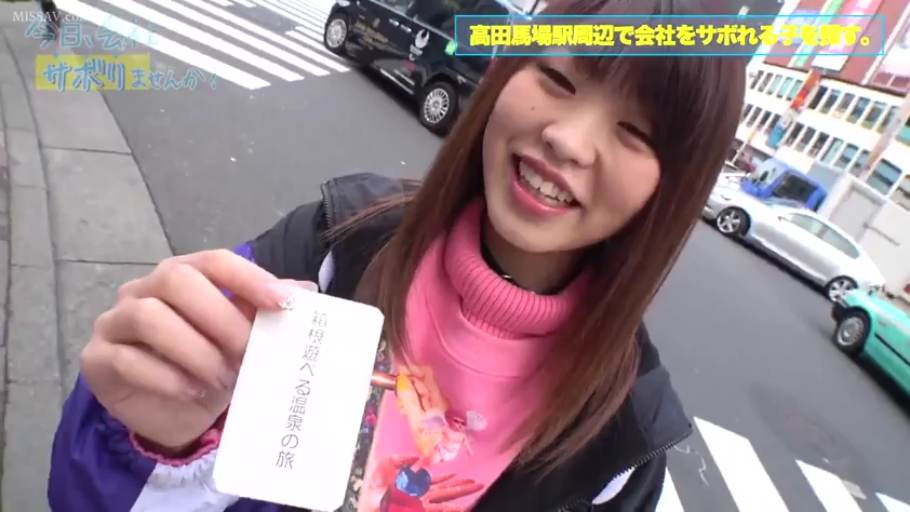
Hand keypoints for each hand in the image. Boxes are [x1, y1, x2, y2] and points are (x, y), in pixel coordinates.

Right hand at [80, 249, 314, 450]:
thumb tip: (305, 291)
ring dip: (195, 350)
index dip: (250, 278)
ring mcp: (114, 321)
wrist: (176, 414)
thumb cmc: (212, 365)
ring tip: (223, 377)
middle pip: (177, 280)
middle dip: (220, 318)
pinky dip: (168, 377)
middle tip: (247, 352)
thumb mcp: (243, 339)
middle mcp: (144, 289)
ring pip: (149, 316)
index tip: (284, 304)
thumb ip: (264, 311)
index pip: (216, 261)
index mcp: (183, 274)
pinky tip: (195, 391)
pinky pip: (127, 359)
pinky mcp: (97, 358)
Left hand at [360, 455, 483, 511]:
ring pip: (444, 503)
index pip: (437, 484)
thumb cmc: (372, 489)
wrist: (366, 507)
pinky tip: (460, 508)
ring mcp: (419, 507)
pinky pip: (436, 511)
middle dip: (462, 488)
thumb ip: (401, 460)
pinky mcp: (417, 511)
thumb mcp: (385, 466)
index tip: (464, 476)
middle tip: (479, 484)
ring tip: (475, 491)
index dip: (450, 480)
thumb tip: (419, 459)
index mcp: (413, 487)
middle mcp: (420, 498)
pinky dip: (448, 510)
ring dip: (460, 498)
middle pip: (446, 493)